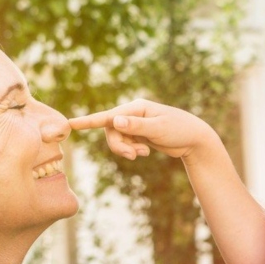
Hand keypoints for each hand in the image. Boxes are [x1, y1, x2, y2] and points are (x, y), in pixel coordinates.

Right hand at [68, 99, 216, 160]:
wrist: (194, 139)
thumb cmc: (180, 130)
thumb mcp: (159, 129)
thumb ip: (136, 126)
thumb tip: (115, 121)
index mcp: (136, 107)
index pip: (108, 115)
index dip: (88, 121)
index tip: (70, 124)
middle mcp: (132, 113)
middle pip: (110, 132)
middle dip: (119, 146)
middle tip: (133, 156)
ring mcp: (134, 124)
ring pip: (117, 139)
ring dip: (126, 150)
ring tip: (143, 154)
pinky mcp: (138, 134)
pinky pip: (125, 144)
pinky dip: (132, 151)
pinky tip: (145, 151)